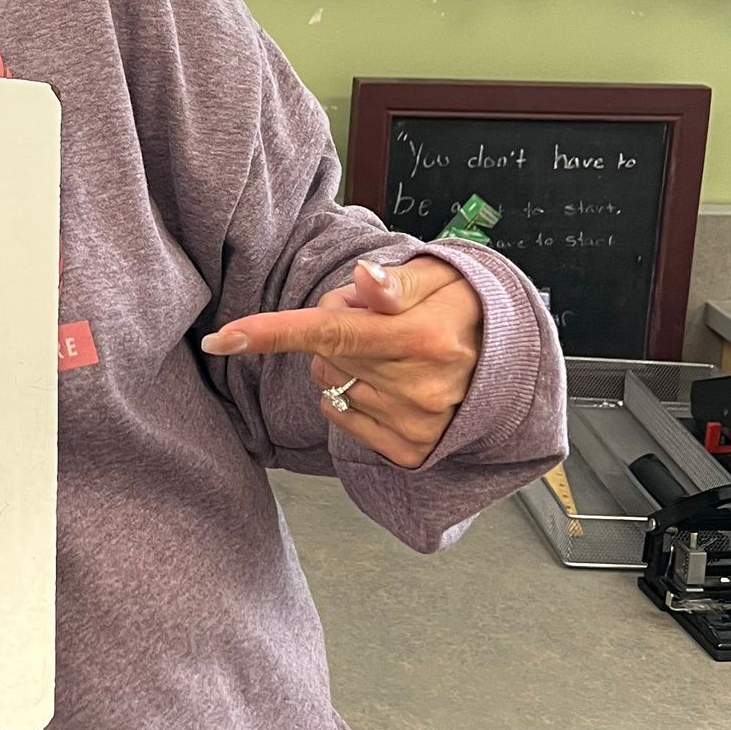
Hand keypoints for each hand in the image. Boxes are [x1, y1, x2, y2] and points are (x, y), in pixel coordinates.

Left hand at [200, 254, 482, 468]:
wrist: (508, 359)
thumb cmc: (466, 309)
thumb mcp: (439, 278)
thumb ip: (394, 283)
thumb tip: (361, 280)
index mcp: (422, 337)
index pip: (331, 331)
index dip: (271, 332)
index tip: (222, 337)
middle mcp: (419, 386)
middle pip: (324, 354)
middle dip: (337, 329)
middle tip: (380, 320)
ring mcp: (414, 424)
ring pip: (330, 385)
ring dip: (347, 364)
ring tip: (392, 351)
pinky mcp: (410, 451)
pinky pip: (342, 418)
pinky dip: (351, 398)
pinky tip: (387, 383)